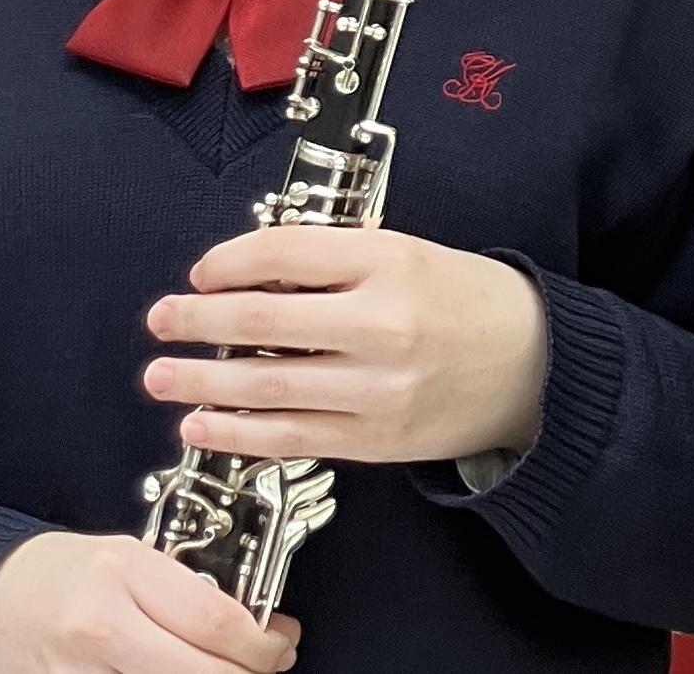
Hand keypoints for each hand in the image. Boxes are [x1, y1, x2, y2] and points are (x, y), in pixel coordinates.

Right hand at [0, 532, 296, 673]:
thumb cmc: (58, 574)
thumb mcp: (125, 558)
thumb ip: (183, 589)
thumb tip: (253, 624)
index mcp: (123, 573)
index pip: (216, 619)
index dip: (262, 643)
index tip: (281, 643)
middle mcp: (101, 626)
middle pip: (203, 672)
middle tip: (266, 667)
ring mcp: (78, 672)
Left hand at [145, 226, 549, 469]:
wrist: (533, 365)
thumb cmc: (466, 300)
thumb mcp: (410, 253)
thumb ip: (337, 260)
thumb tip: (249, 274)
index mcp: (389, 262)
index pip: (282, 255)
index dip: (227, 262)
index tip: (201, 273)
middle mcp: (380, 325)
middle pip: (261, 322)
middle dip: (196, 322)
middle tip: (160, 320)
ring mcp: (375, 389)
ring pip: (266, 387)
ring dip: (200, 382)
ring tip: (160, 377)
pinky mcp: (374, 440)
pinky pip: (290, 438)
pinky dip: (236, 433)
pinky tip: (199, 426)